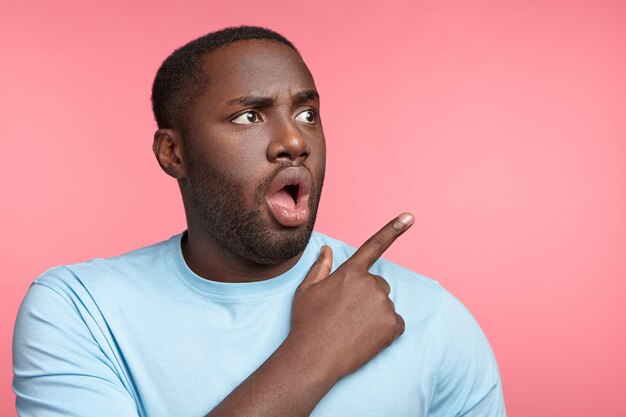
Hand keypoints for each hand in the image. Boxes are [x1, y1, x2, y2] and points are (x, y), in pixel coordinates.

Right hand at [289, 213, 414, 379]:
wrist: (314, 358)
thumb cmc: (307, 323)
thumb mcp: (307, 290)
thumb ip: (321, 267)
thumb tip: (326, 249)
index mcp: (350, 272)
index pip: (374, 246)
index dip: (393, 229)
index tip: (410, 217)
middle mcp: (371, 284)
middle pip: (377, 284)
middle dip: (366, 296)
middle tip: (346, 314)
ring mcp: (384, 305)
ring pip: (384, 305)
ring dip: (374, 314)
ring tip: (352, 329)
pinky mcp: (393, 325)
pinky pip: (395, 323)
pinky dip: (384, 331)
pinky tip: (365, 339)